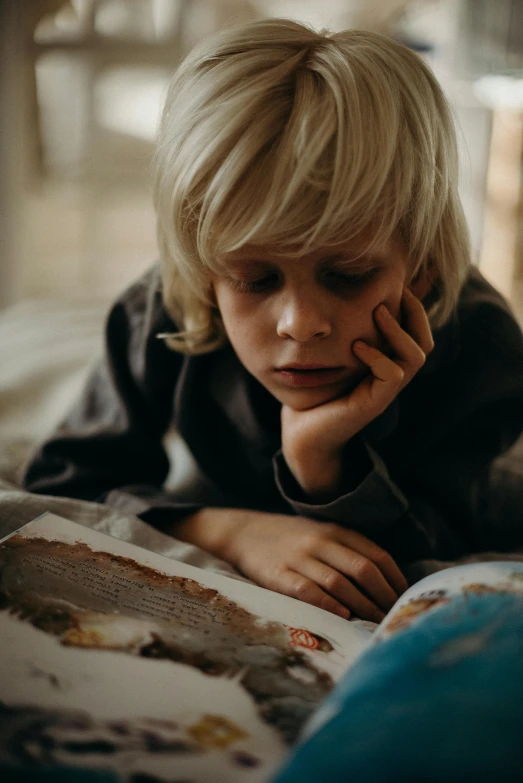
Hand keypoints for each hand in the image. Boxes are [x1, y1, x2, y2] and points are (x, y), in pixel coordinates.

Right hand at [218, 508, 407, 621]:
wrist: (243, 531)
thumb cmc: (289, 538)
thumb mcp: (320, 533)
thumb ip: (347, 550)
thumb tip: (384, 582)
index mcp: (335, 531)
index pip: (376, 555)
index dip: (394, 579)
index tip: (405, 597)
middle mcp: (320, 541)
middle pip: (363, 569)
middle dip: (384, 595)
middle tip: (394, 614)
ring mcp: (299, 558)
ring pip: (339, 582)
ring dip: (362, 606)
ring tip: (375, 622)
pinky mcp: (278, 575)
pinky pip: (308, 591)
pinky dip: (328, 604)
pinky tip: (343, 617)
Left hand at [281, 287, 433, 497]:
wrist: (301, 432)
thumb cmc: (314, 391)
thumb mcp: (331, 355)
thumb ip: (343, 332)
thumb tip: (339, 294)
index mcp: (387, 364)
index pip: (418, 332)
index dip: (413, 308)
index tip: (395, 284)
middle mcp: (392, 378)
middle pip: (425, 341)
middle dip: (415, 313)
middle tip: (395, 291)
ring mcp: (385, 392)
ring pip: (415, 356)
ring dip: (398, 330)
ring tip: (377, 311)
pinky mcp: (374, 403)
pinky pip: (392, 374)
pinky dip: (378, 356)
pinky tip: (356, 346)